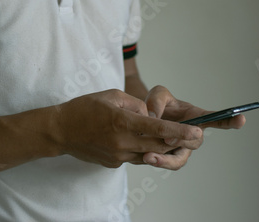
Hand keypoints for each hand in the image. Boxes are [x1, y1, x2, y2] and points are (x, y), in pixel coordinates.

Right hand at [53, 89, 202, 168]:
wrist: (61, 131)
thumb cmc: (85, 108)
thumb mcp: (111, 95)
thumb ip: (135, 104)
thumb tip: (150, 114)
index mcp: (122, 121)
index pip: (157, 127)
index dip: (179, 131)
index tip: (197, 132)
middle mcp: (122, 142)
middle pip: (158, 145)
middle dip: (177, 141)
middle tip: (193, 137)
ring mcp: (117, 155)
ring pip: (148, 154)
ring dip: (161, 146)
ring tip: (171, 138)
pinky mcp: (113, 163)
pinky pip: (135, 157)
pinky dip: (142, 149)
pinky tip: (140, 140)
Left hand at [143, 86, 245, 169]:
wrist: (143, 118)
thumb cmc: (157, 104)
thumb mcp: (157, 95)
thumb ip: (157, 101)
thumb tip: (153, 117)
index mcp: (195, 116)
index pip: (215, 118)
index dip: (229, 120)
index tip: (241, 118)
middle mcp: (192, 134)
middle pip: (196, 141)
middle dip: (183, 140)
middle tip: (167, 138)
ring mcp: (182, 148)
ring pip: (181, 158)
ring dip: (167, 159)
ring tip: (150, 156)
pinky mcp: (169, 157)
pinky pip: (169, 163)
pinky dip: (159, 162)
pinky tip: (146, 157)